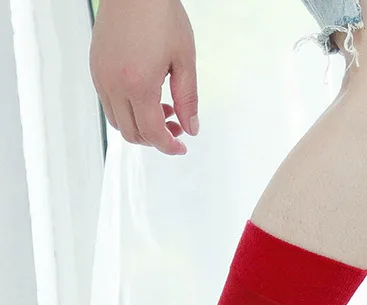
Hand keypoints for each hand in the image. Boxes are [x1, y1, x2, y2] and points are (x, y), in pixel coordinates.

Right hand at [90, 0, 198, 155]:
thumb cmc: (160, 15)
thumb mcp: (184, 61)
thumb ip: (188, 100)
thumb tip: (191, 128)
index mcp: (138, 85)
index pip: (152, 133)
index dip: (169, 146)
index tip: (182, 147)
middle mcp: (113, 84)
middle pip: (132, 133)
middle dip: (156, 139)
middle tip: (177, 127)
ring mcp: (101, 76)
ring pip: (119, 122)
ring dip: (142, 126)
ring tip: (164, 109)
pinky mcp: (95, 67)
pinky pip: (109, 103)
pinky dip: (128, 110)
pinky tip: (147, 96)